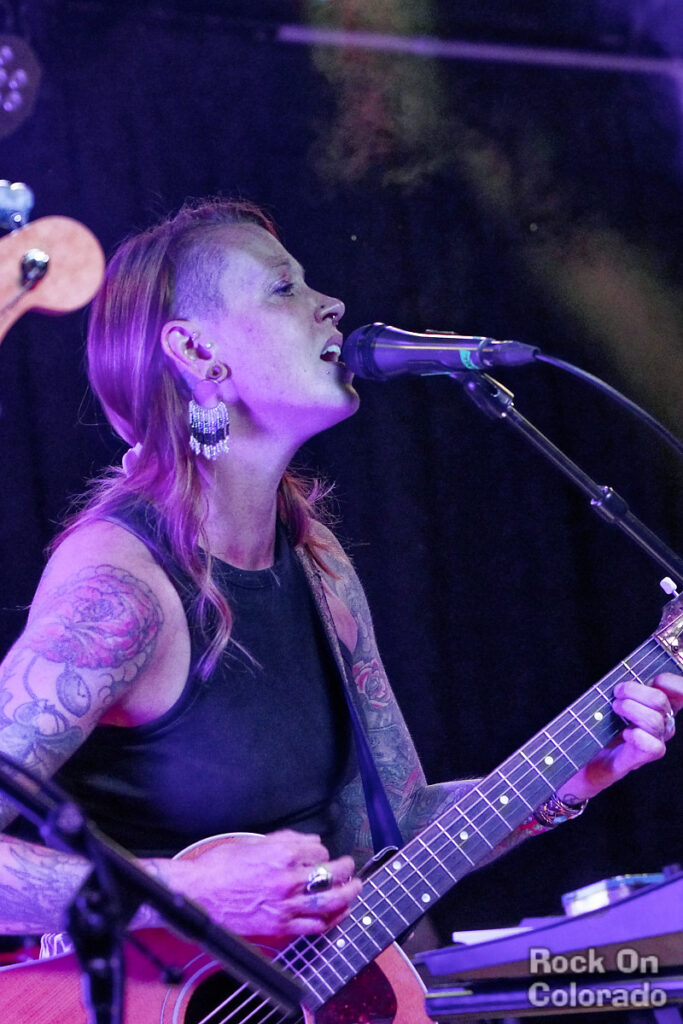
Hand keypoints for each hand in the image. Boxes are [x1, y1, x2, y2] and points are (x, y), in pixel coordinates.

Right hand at [163, 830, 361, 944]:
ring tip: (354, 889)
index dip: (322, 851)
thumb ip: (285, 840)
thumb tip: (309, 842)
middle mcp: (288, 880)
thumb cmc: (221, 866)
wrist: (199, 894)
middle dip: (346, 869)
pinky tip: (336, 914)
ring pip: (329, 902)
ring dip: (348, 894)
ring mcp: (285, 906)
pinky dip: (329, 920)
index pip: (319, 851)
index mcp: (281, 854)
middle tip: (350, 867)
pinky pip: (313, 926)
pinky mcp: (279, 927)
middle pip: (331, 875)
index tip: (320, 854)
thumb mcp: (254, 841)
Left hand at [559, 672, 682, 802]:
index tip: (655, 679)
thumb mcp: (610, 699)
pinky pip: (654, 747)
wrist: (578, 759)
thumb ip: (626, 687)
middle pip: (662, 701)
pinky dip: (637, 736)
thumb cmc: (595, 725)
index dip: (674, 683)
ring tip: (614, 709)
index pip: (680, 693)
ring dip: (631, 709)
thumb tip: (632, 673)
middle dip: (635, 691)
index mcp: (656, 706)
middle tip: (616, 694)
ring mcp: (651, 743)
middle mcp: (660, 726)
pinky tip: (624, 734)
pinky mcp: (639, 760)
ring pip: (656, 722)